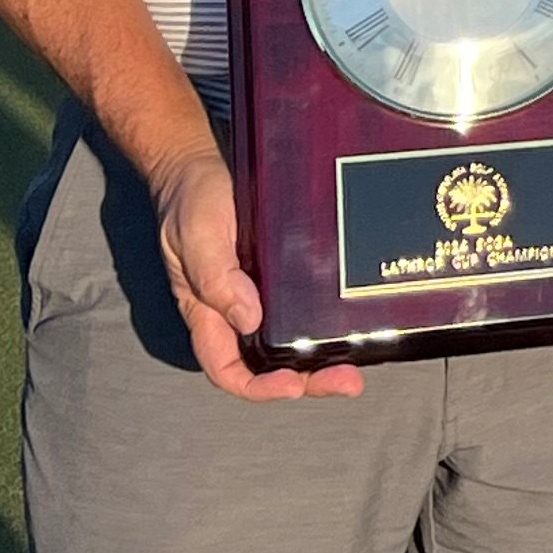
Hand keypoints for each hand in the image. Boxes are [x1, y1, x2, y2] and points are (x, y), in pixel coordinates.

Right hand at [148, 143, 363, 399]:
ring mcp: (261, 293)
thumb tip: (249, 319)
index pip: (229, 369)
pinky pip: (304, 307)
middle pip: (270, 364)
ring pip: (292, 342)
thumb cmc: (191, 202)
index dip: (259, 387)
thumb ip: (216, 278)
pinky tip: (357, 322)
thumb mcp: (197, 237)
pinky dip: (328, 322)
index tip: (292, 387)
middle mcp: (236, 312)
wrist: (199, 165)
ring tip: (361, 363)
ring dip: (324, 358)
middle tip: (349, 382)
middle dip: (309, 380)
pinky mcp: (281, 273)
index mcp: (209, 314)